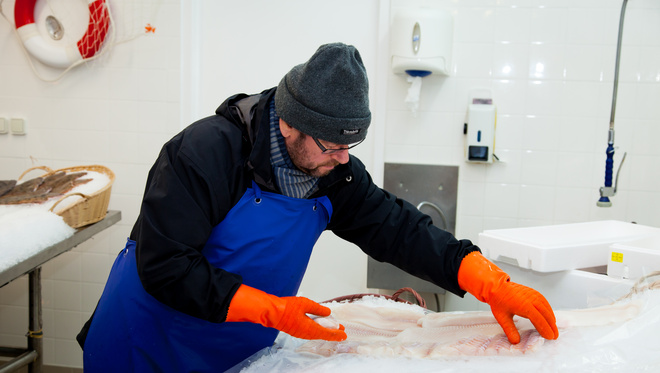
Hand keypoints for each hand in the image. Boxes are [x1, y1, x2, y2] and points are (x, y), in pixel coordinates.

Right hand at [226, 284, 346, 340]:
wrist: (271, 312)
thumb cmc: (286, 308)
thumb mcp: (305, 304)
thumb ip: (318, 309)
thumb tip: (327, 312)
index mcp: (310, 329)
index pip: (326, 333)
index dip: (336, 334)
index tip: (344, 334)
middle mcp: (306, 334)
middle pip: (322, 335)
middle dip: (332, 333)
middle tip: (341, 330)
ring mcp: (300, 333)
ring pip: (316, 334)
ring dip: (325, 331)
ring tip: (332, 328)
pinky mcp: (295, 331)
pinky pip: (309, 332)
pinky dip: (317, 329)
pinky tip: (318, 325)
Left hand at [458, 252, 558, 343]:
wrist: (496, 286)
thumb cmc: (499, 301)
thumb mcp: (502, 317)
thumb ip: (510, 330)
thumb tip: (516, 342)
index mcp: (524, 306)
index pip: (539, 320)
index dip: (546, 329)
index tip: (550, 337)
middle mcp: (531, 299)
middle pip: (546, 315)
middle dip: (552, 326)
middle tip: (555, 336)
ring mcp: (533, 294)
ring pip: (547, 308)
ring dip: (552, 318)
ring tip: (554, 328)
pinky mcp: (533, 292)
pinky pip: (544, 302)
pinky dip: (549, 310)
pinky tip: (549, 316)